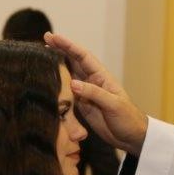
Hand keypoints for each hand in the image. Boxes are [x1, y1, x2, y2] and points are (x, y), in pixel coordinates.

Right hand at [43, 32, 147, 155]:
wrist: (131, 137)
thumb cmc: (128, 118)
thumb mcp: (113, 104)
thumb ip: (94, 93)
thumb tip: (73, 83)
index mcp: (101, 76)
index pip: (82, 57)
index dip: (68, 46)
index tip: (54, 37)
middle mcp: (92, 81)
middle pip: (73, 62)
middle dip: (60, 50)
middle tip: (45, 39)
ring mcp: (86, 93)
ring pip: (68, 75)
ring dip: (57, 66)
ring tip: (42, 57)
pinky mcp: (82, 106)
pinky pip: (67, 93)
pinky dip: (57, 87)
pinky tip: (48, 82)